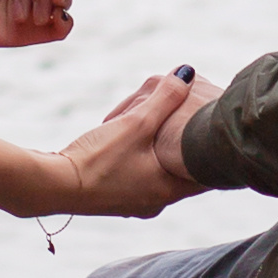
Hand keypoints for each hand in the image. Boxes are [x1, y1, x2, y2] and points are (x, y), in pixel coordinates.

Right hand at [46, 70, 217, 217]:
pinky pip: (140, 178)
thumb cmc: (98, 157)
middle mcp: (155, 203)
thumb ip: (165, 98)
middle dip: (190, 151)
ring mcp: (133, 204)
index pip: (207, 175)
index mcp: (168, 190)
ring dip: (165, 155)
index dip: (217, 154)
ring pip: (160, 176)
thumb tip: (187, 74)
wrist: (52, 186)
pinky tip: (138, 145)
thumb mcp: (136, 123)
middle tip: (201, 128)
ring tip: (173, 133)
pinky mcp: (113, 199)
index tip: (225, 134)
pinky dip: (145, 161)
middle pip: (183, 175)